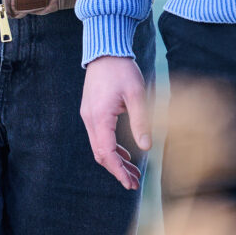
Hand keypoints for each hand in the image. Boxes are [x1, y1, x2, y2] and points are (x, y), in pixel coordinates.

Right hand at [80, 55, 149, 189]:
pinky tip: (126, 154)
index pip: (106, 152)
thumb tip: (147, 148)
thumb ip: (141, 121)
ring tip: (133, 173)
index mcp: (99, 117)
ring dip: (115, 160)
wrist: (105, 51)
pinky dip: (112, 149)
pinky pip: (100, 136)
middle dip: (117, 170)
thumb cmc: (122, 70)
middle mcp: (90, 119)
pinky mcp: (92, 111)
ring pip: (100, 146)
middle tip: (135, 183)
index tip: (130, 184)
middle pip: (100, 153)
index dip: (118, 170)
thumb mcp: (137, 94)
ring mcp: (89, 115)